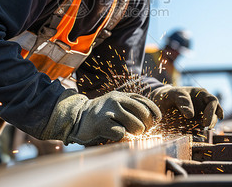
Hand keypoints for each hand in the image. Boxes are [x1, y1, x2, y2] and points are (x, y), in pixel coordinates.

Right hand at [41, 90, 160, 145]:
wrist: (77, 117)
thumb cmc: (101, 115)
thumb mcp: (116, 105)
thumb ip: (132, 108)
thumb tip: (154, 120)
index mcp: (122, 95)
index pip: (146, 103)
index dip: (155, 114)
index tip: (155, 122)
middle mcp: (116, 99)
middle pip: (144, 115)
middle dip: (145, 126)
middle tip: (139, 131)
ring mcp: (109, 110)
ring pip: (136, 125)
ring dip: (134, 133)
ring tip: (127, 132)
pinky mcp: (102, 123)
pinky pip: (122, 133)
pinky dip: (120, 136)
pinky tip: (112, 133)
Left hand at [150, 86, 223, 133]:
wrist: (160, 103)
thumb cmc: (168, 95)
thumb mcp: (173, 94)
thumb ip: (181, 101)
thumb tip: (190, 115)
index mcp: (201, 94)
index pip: (213, 101)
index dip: (212, 111)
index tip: (206, 122)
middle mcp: (203, 104)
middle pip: (215, 113)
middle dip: (211, 121)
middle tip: (204, 127)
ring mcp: (200, 114)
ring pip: (208, 122)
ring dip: (204, 127)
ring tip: (195, 130)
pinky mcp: (195, 123)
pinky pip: (199, 129)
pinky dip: (196, 132)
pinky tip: (190, 133)